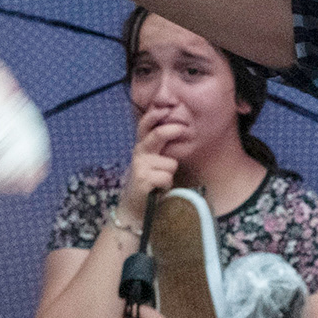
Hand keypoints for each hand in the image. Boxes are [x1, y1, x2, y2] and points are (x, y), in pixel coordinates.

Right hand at [118, 108, 184, 229]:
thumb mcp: (151, 160)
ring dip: (170, 174)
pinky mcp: (142, 180)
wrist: (134, 208)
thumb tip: (179, 128)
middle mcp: (138, 152)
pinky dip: (167, 185)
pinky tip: (158, 189)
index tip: (166, 109)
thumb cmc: (148, 181)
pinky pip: (167, 178)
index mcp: (141, 146)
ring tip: (160, 181)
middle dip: (172, 130)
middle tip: (183, 129)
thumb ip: (160, 147)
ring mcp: (139, 166)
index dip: (154, 115)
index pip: (145, 125)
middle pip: (158, 135)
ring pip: (170, 163)